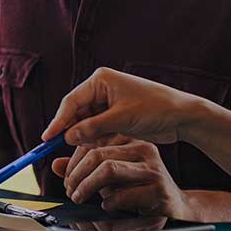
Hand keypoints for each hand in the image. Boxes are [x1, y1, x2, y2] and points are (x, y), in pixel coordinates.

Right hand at [42, 67, 205, 147]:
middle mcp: (102, 89)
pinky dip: (95, 139)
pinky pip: (97, 128)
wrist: (183, 116)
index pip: (71, 101)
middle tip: (57, 149)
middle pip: (76, 112)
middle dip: (70, 130)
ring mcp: (109, 102)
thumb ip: (92, 128)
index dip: (58, 121)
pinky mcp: (116, 115)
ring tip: (82, 150)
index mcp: (101, 80)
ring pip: (86, 123)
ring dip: (84, 137)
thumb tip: (67, 137)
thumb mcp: (121, 119)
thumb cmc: (155, 109)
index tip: (47, 137)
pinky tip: (95, 148)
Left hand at [53, 135, 191, 217]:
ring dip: (87, 187)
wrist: (176, 208)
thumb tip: (55, 165)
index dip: (74, 161)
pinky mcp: (159, 191)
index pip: (93, 142)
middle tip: (71, 191)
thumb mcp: (110, 177)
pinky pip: (123, 195)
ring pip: (108, 170)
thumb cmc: (140, 191)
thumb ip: (84, 169)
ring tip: (81, 198)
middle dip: (77, 175)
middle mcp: (143, 151)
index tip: (66, 178)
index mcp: (131, 142)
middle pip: (98, 155)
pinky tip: (107, 207)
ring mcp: (153, 170)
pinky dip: (108, 203)